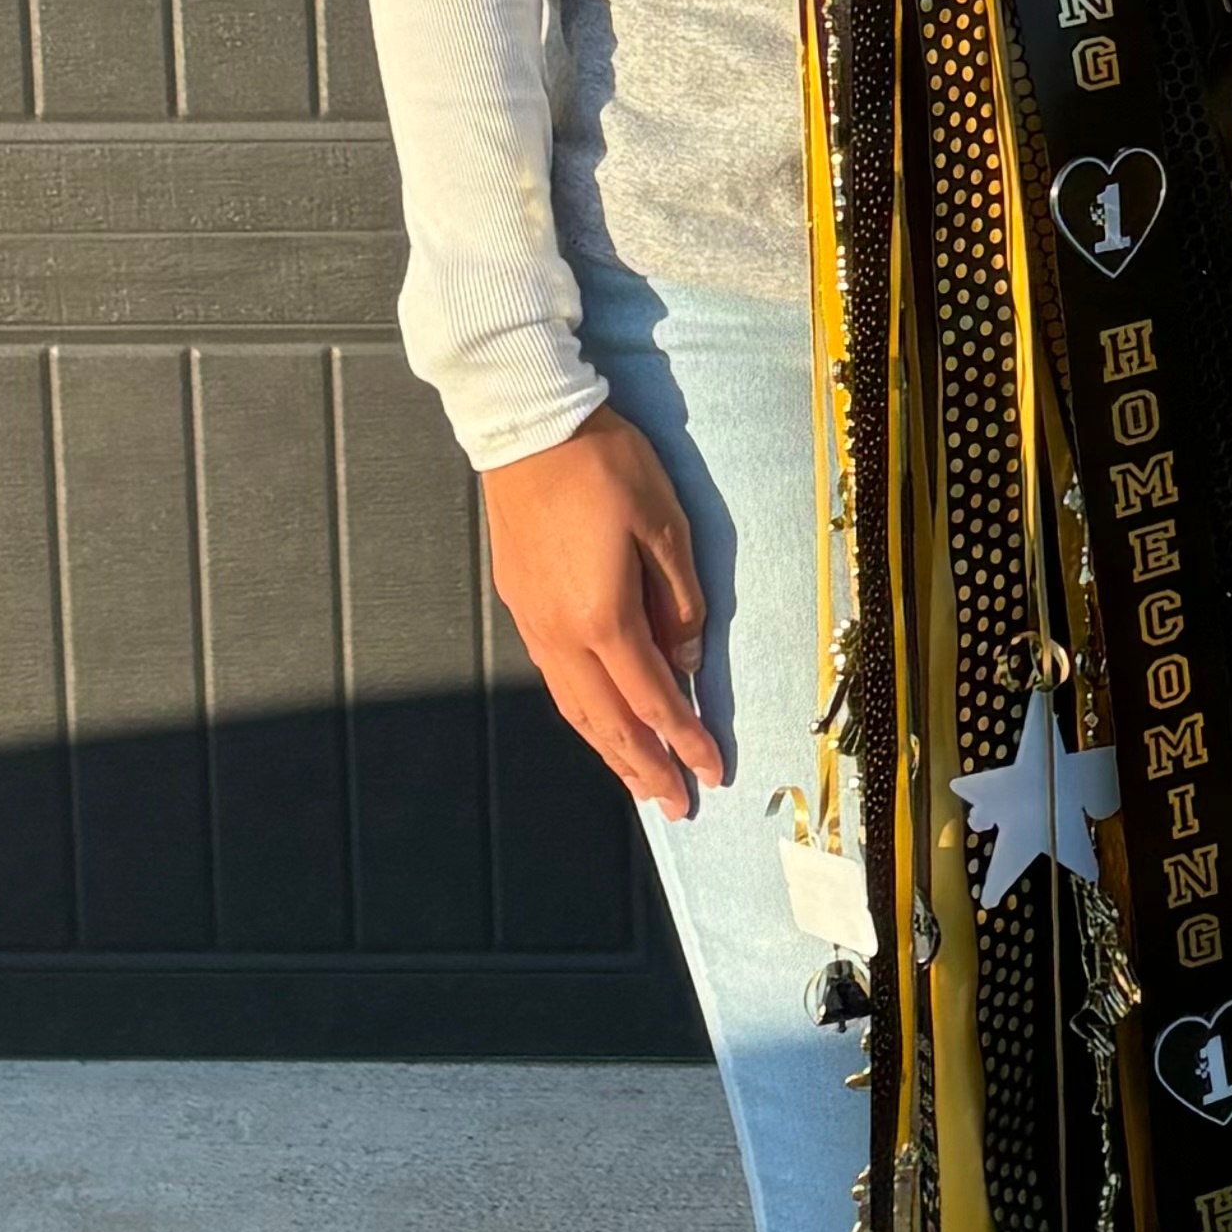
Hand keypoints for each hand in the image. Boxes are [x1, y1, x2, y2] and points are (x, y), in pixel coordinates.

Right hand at [484, 410, 711, 822]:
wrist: (527, 425)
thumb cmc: (604, 465)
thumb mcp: (666, 524)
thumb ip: (680, 599)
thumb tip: (688, 657)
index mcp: (604, 617)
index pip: (654, 699)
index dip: (687, 739)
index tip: (712, 771)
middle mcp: (562, 634)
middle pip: (609, 722)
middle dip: (646, 769)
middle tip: (674, 806)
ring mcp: (534, 623)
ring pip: (576, 708)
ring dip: (609, 752)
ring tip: (638, 781)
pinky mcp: (520, 604)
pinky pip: (556, 680)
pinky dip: (583, 714)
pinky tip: (597, 720)